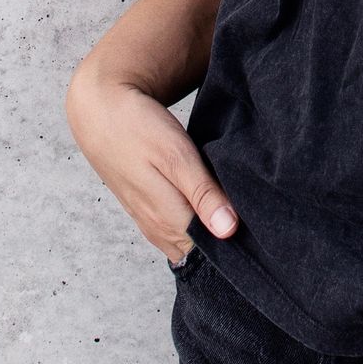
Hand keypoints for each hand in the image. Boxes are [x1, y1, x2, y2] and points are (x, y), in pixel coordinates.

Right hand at [65, 65, 238, 263]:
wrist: (100, 112)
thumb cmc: (139, 129)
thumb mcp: (176, 156)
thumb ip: (202, 194)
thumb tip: (228, 230)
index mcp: (168, 218)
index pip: (212, 251)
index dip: (239, 244)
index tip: (262, 230)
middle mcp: (158, 228)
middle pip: (200, 251)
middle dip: (227, 242)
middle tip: (256, 220)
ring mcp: (149, 221)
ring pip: (187, 243)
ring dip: (210, 234)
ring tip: (237, 215)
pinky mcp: (145, 210)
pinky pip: (175, 231)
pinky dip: (194, 225)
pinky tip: (209, 209)